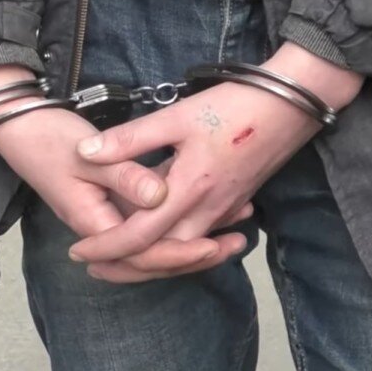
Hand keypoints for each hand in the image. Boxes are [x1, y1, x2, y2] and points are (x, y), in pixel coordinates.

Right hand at [0, 65, 248, 277]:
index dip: (178, 253)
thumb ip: (126, 174)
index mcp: (95, 222)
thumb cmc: (50, 138)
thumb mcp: (88, 154)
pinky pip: (152, 227)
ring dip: (194, 244)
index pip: (142, 254)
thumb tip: (160, 196)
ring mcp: (110, 220)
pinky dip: (181, 226)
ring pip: (155, 247)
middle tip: (237, 246)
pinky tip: (213, 217)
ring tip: (237, 236)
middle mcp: (103, 229)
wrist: (19, 128)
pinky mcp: (116, 206)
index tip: (211, 245)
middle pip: (153, 260)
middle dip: (197, 257)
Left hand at [69, 43, 363, 281]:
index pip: (138, 236)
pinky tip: (165, 241)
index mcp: (188, 190)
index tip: (78, 251)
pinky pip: (203, 237)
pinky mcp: (236, 202)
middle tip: (92, 265)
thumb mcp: (176, 116)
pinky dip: (180, 248)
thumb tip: (85, 152)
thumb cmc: (235, 105)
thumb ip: (131, 139)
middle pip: (161, 257)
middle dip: (126, 267)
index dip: (105, 247)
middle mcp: (207, 209)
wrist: (293, 104)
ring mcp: (225, 209)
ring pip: (184, 252)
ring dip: (153, 261)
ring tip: (123, 259)